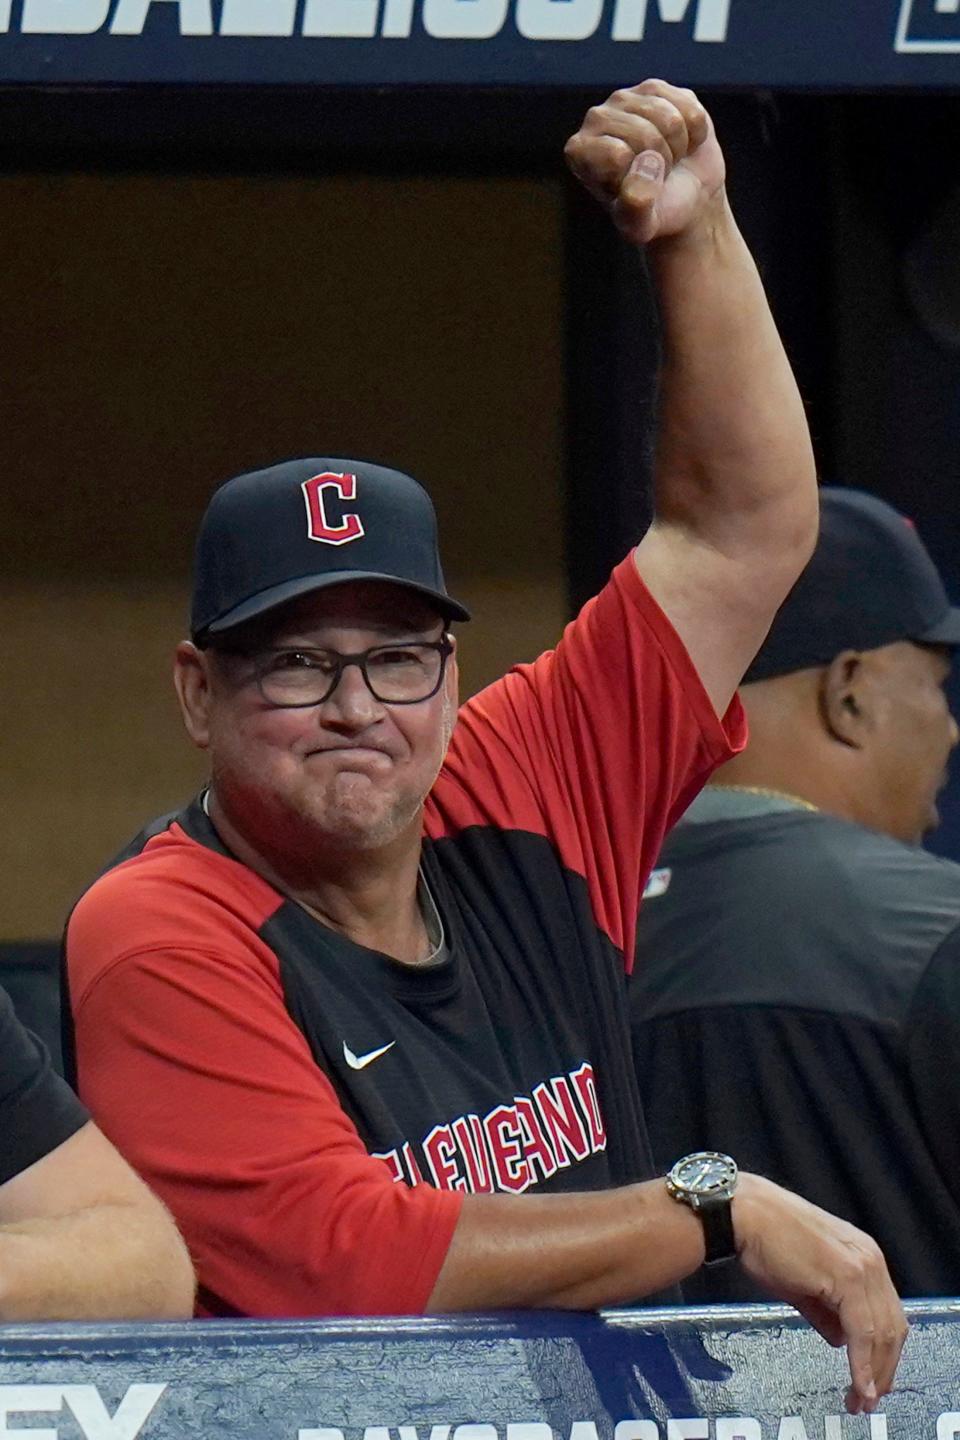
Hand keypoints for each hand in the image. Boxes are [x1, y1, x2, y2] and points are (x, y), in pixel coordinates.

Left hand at [564, 80, 725, 245]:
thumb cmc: (655, 213)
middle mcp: (597, 117)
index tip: (637, 188)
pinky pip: (691, 110)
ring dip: (678, 147)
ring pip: (670, 119)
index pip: (619, 154)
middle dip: (662, 162)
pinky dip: (695, 133)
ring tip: (667, 159)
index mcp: (580, 150)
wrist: (684, 200)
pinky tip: (680, 142)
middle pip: (646, 135)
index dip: (639, 177)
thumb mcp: (640, 226)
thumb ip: (634, 209)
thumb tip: (645, 167)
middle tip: (656, 174)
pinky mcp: (659, 88)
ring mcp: (628, 98)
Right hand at [734, 1174, 908, 1414]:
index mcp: (863, 1256)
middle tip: (869, 1399)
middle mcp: (870, 1259)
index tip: (874, 1380)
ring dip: (875, 1372)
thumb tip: (840, 1338)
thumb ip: (826, 1311)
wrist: (745, 1214)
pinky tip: (858, 1384)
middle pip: (892, 1326)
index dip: (884, 1352)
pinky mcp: (847, 1276)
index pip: (887, 1314)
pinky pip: (863, 1330)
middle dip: (883, 1369)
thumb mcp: (803, 1283)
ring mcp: (861, 1266)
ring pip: (882, 1332)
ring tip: (862, 1399)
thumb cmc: (766, 1240)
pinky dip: (862, 1363)